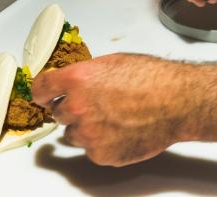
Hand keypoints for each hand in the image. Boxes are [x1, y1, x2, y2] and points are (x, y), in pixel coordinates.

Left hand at [31, 54, 188, 165]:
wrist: (176, 101)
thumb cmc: (151, 78)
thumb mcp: (111, 62)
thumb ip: (85, 75)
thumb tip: (73, 83)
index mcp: (77, 79)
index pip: (40, 89)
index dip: (41, 92)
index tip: (42, 95)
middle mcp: (77, 107)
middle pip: (57, 112)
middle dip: (71, 108)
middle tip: (94, 104)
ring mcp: (88, 133)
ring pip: (72, 134)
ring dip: (85, 127)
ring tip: (111, 117)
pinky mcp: (101, 154)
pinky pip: (91, 150)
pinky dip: (101, 143)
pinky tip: (120, 130)